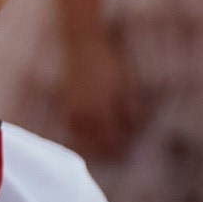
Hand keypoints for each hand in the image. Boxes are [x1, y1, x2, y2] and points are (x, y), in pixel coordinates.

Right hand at [64, 31, 142, 163]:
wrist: (84, 46)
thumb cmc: (109, 65)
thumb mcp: (127, 88)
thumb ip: (130, 112)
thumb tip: (134, 132)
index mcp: (100, 113)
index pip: (112, 142)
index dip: (123, 151)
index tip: (133, 154)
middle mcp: (83, 116)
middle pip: (96, 146)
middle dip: (110, 153)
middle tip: (124, 155)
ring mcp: (72, 112)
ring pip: (83, 141)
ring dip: (96, 147)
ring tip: (110, 149)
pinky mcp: (68, 107)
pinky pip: (75, 132)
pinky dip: (85, 138)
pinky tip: (95, 137)